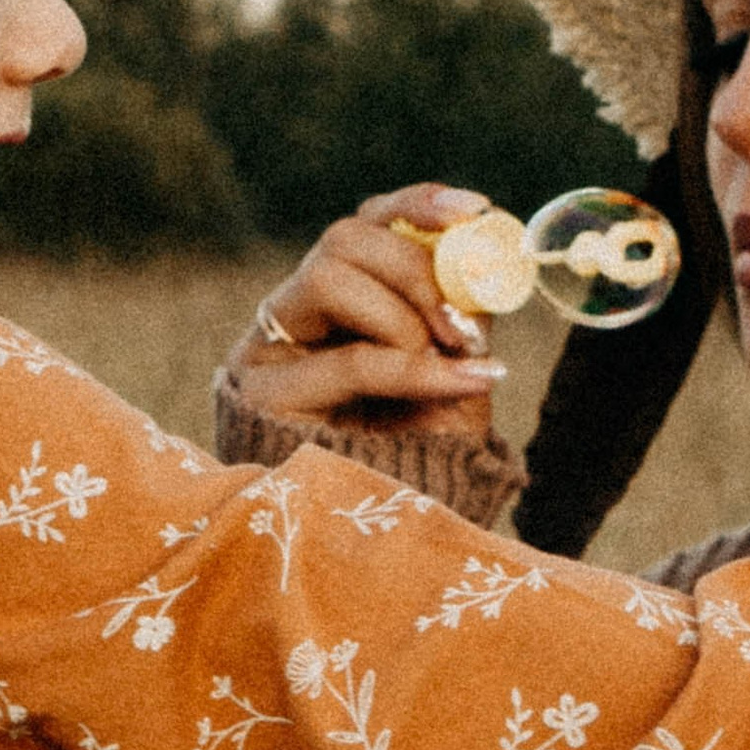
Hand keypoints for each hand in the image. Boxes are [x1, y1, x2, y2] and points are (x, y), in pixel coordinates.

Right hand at [229, 184, 506, 439]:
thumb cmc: (419, 453)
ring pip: (330, 277)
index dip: (417, 205)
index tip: (476, 209)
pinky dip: (415, 369)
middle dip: (419, 269)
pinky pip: (347, 360)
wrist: (386, 544)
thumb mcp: (455, 372)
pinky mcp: (262, 396)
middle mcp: (296, 314)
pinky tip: (469, 380)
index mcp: (340, 299)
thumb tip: (487, 257)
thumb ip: (464, 314)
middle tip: (465, 323)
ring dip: (406, 318)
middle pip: (345, 239)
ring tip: (446, 365)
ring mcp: (270, 350)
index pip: (368, 224)